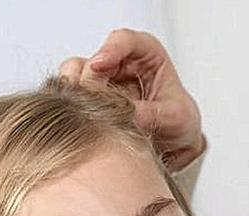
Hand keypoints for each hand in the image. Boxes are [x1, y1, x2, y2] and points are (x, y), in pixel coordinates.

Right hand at [58, 29, 203, 170]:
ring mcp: (102, 77)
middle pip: (92, 61)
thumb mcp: (174, 118)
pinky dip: (73, 105)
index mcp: (147, 53)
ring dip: (79, 94)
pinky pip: (69, 93)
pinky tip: (86, 120)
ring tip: (94, 116)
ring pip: (74, 74)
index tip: (99, 66)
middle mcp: (120, 60)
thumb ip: (150, 114)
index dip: (110, 51)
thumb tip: (122, 114)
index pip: (124, 41)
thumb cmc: (179, 120)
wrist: (174, 141)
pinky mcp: (88, 94)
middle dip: (91, 83)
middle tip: (95, 105)